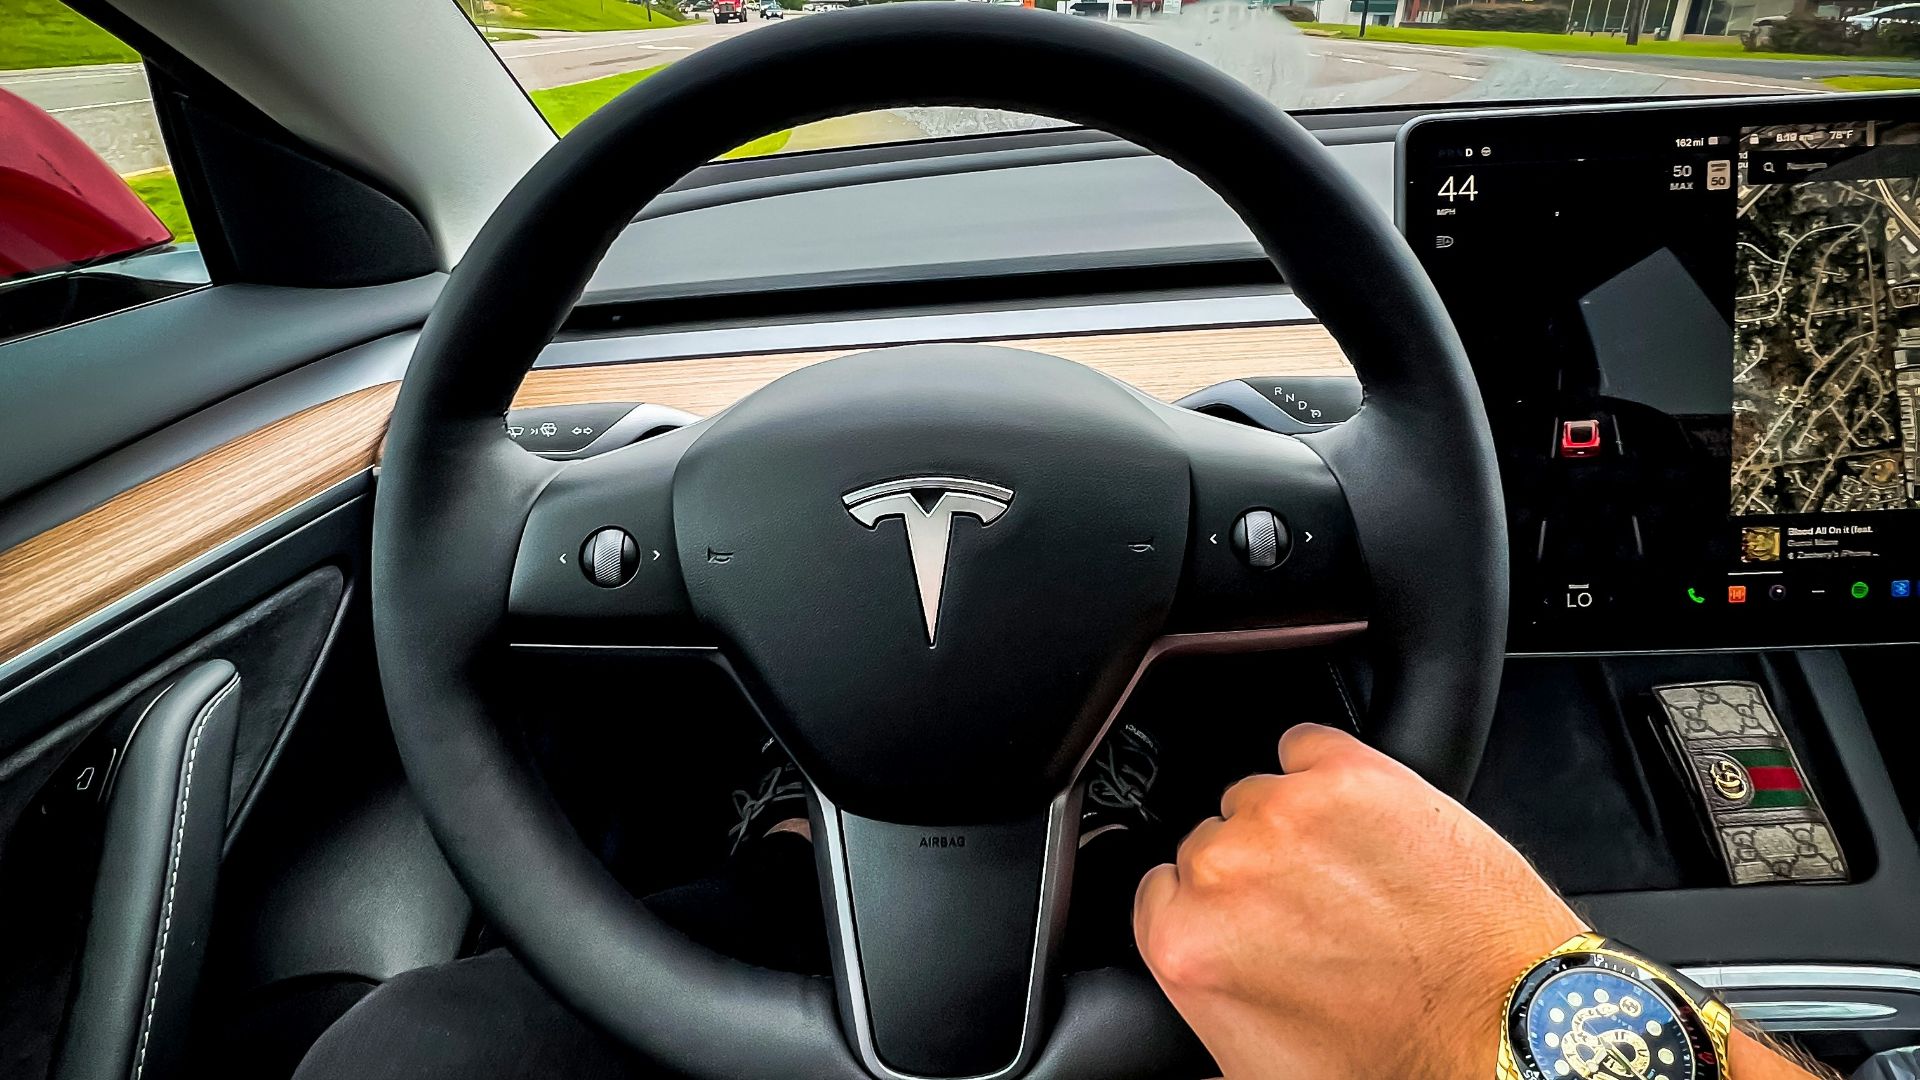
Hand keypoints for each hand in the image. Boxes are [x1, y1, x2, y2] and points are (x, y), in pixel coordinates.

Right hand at [1132, 723, 1585, 1079]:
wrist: (1508, 1032)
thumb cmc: (1398, 1059)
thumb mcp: (1260, 1070)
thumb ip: (1204, 1010)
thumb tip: (1195, 990)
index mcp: (1187, 944)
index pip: (1160, 893)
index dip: (1210, 913)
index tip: (1247, 923)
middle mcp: (1227, 870)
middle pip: (1211, 843)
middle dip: (1256, 874)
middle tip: (1314, 914)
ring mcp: (1290, 813)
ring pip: (1259, 795)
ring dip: (1294, 826)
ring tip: (1352, 875)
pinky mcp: (1354, 774)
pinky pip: (1305, 744)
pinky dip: (1324, 769)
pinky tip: (1361, 819)